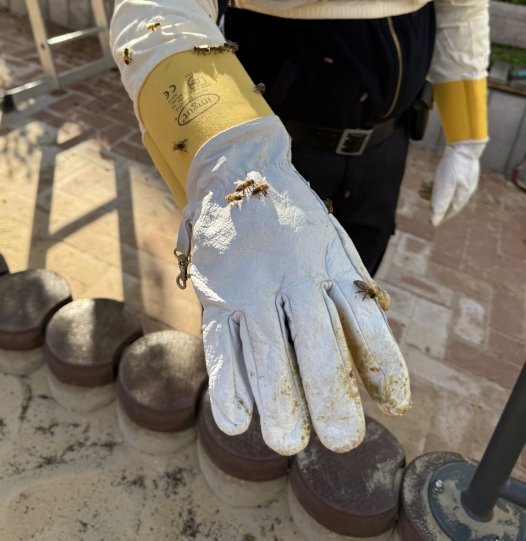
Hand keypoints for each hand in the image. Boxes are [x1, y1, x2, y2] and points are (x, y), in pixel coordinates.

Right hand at [180, 116, 409, 455]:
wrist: (238, 170)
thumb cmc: (296, 223)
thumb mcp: (335, 249)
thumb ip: (354, 306)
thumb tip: (384, 380)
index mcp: (327, 263)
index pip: (359, 317)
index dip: (379, 359)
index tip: (395, 401)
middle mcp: (290, 275)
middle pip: (313, 338)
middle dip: (328, 391)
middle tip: (343, 438)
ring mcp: (247, 285)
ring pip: (264, 346)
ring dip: (277, 396)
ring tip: (288, 441)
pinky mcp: (214, 294)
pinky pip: (219, 342)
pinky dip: (227, 381)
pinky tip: (236, 419)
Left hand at [430, 140, 486, 226]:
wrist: (464, 144)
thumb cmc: (453, 166)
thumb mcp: (444, 186)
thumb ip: (439, 204)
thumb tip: (433, 221)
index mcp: (462, 195)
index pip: (451, 211)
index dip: (441, 216)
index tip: (432, 222)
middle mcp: (466, 189)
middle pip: (450, 201)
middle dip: (437, 202)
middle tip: (425, 200)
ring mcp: (465, 179)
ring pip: (449, 190)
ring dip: (436, 191)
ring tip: (423, 188)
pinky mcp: (462, 170)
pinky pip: (450, 181)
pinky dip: (440, 182)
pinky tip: (431, 179)